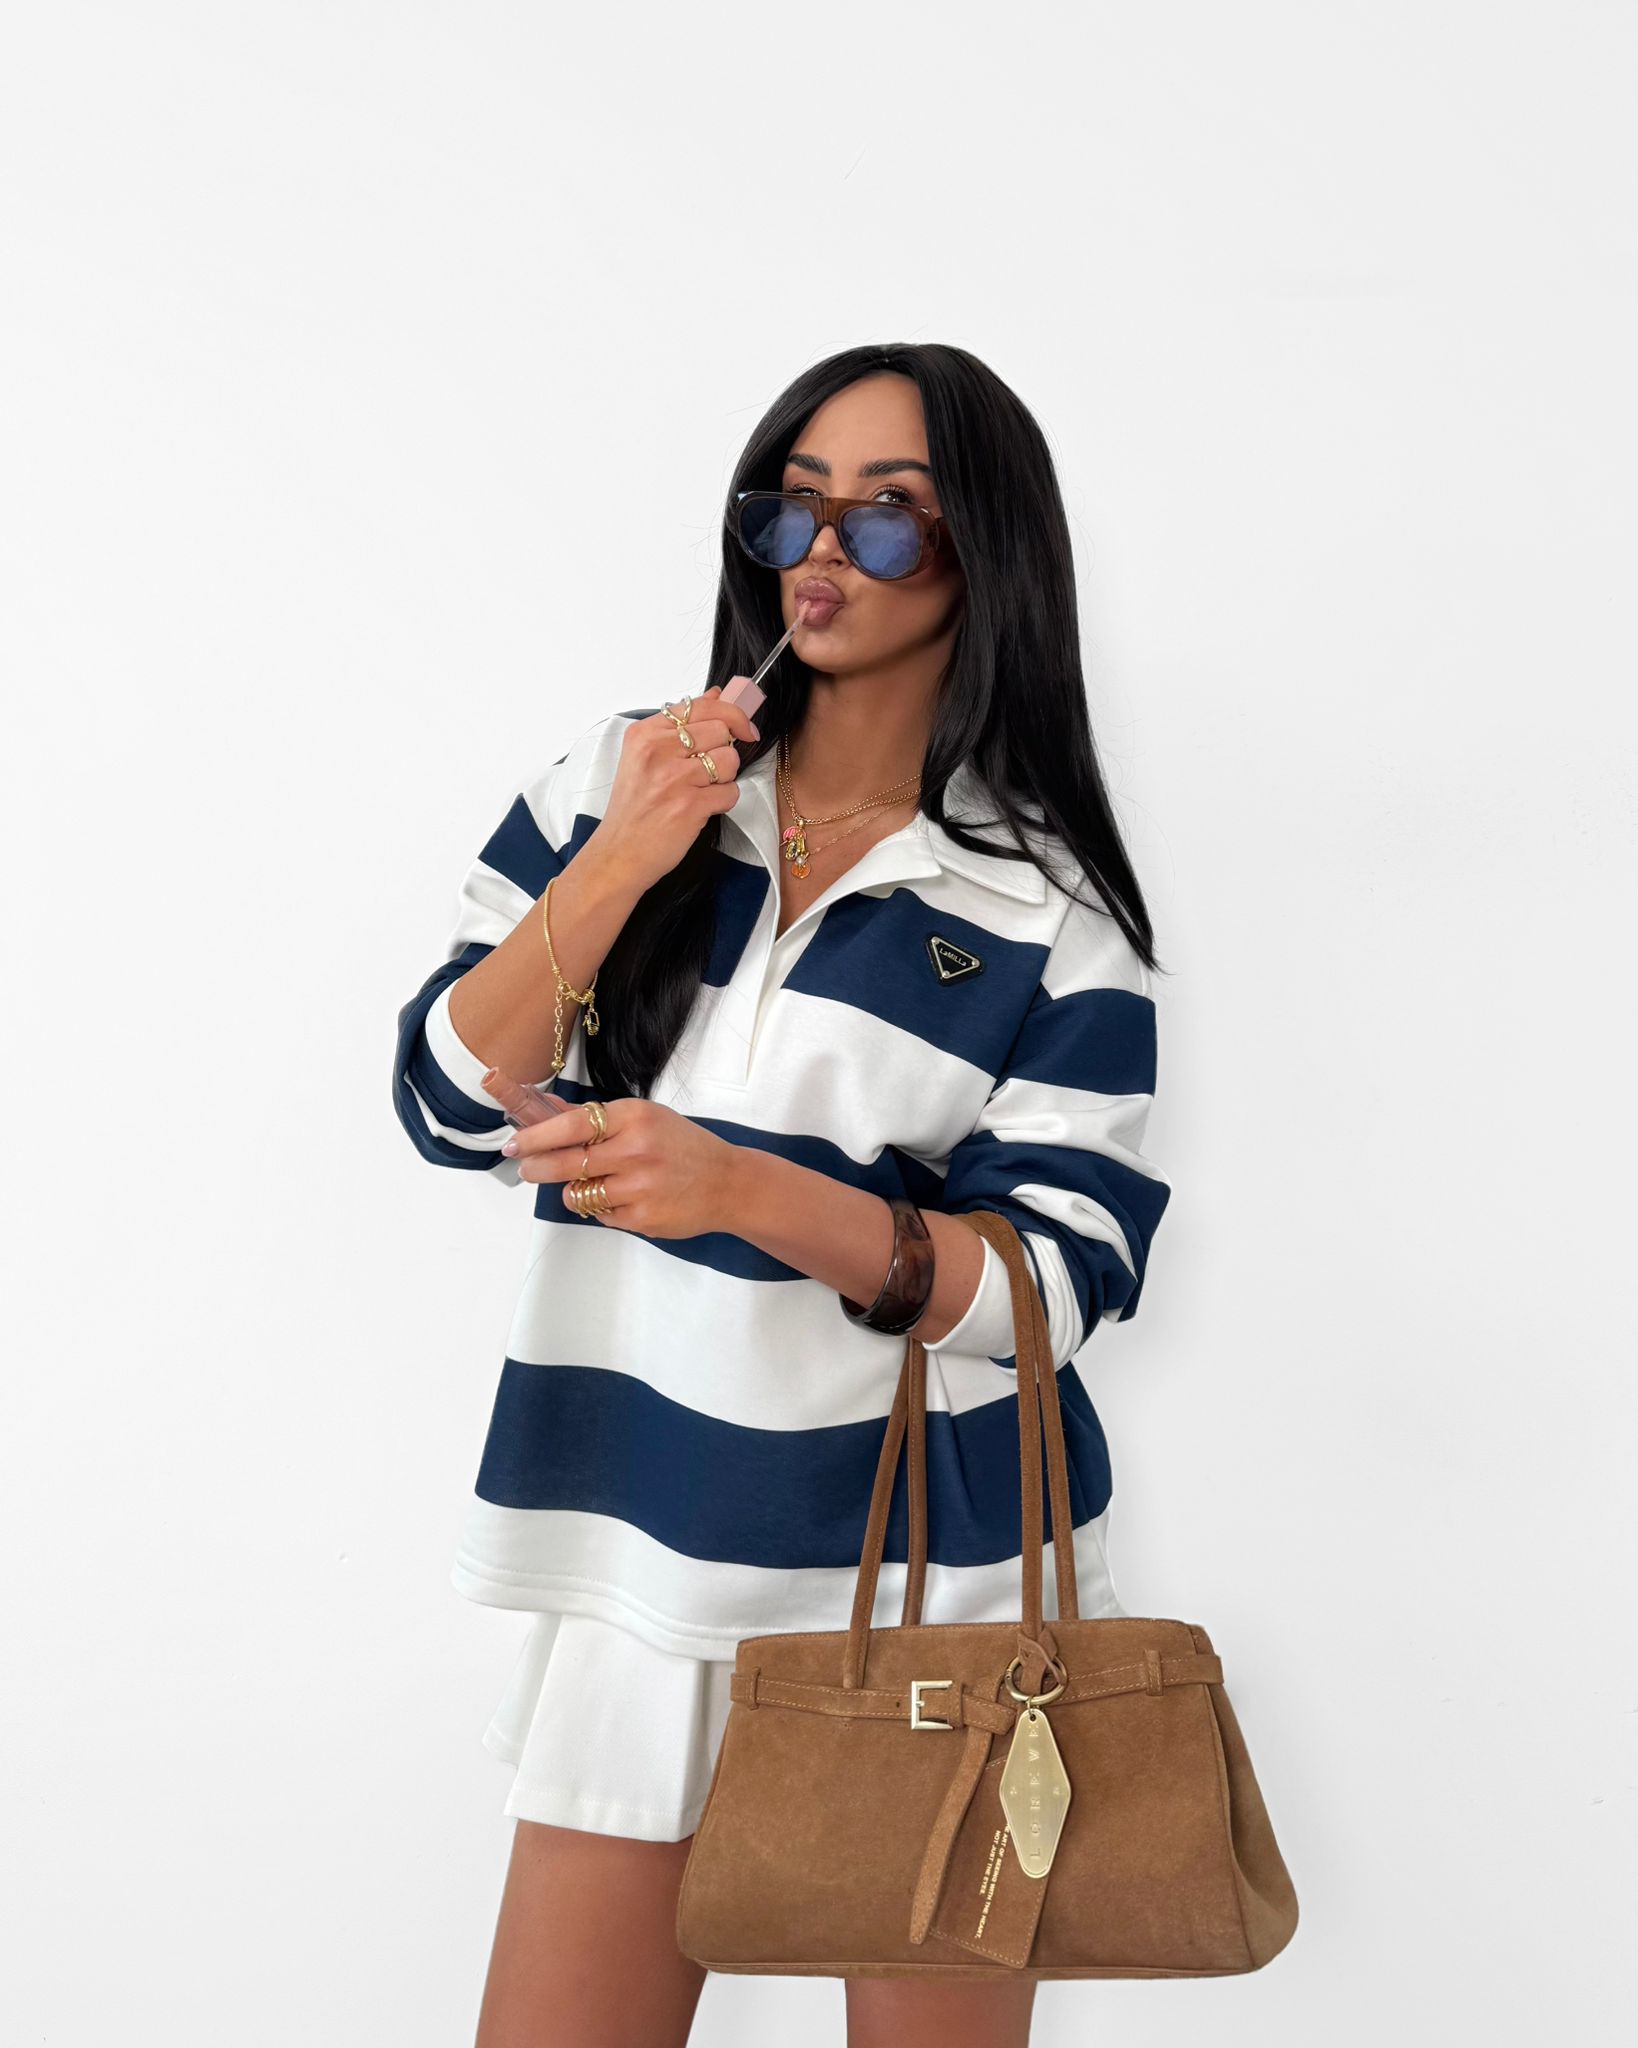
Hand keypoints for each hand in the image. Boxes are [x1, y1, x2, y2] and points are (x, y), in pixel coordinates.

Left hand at [500, 1095, 739, 1238]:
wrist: (728, 1183)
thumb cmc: (683, 1146)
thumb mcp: (644, 1118)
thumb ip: (594, 1117)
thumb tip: (545, 1107)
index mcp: (634, 1118)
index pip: (571, 1126)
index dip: (535, 1136)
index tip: (514, 1143)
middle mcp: (635, 1151)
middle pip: (565, 1163)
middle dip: (536, 1167)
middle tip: (527, 1168)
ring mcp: (639, 1187)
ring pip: (577, 1194)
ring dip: (573, 1190)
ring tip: (590, 1183)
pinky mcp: (642, 1218)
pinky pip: (599, 1215)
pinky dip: (601, 1208)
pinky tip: (623, 1198)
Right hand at [585, 684, 760, 897]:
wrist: (619, 853)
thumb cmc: (634, 808)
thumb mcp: (645, 757)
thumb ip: (682, 725)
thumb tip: (719, 695)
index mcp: (645, 734)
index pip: (701, 705)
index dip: (732, 713)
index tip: (743, 728)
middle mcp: (658, 751)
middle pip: (721, 731)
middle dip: (723, 752)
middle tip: (705, 772)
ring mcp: (673, 778)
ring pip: (729, 761)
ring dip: (724, 778)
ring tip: (700, 790)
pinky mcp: (689, 806)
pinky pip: (730, 793)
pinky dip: (723, 802)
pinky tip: (701, 808)